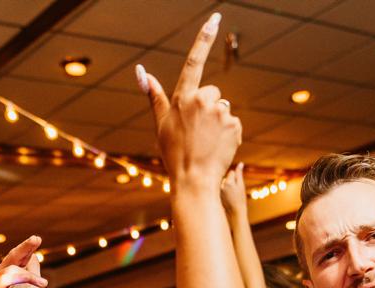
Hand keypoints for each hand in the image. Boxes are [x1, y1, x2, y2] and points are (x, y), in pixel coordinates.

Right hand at [0, 235, 48, 287]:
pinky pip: (3, 278)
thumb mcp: (36, 284)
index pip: (21, 254)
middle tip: (35, 239)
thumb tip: (33, 253)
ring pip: (11, 268)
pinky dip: (18, 279)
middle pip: (13, 255)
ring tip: (42, 284)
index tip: (37, 238)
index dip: (28, 246)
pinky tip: (34, 283)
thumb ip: (33, 268)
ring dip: (28, 275)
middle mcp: (3, 272)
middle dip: (25, 247)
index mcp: (14, 269)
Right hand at [137, 14, 240, 191]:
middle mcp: (202, 100)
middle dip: (208, 109)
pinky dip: (228, 135)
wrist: (194, 181)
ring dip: (218, 123)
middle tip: (198, 133)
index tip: (215, 18)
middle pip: (212, 94)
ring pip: (223, 110)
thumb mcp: (160, 123)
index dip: (204, 38)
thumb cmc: (174, 154)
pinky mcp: (234, 125)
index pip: (194, 61)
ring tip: (207, 143)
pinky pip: (233, 124)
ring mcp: (220, 112)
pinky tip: (218, 148)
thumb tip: (141, 71)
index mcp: (182, 98)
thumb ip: (154, 95)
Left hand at [220, 162, 246, 219]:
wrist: (235, 212)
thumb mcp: (241, 186)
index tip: (237, 187)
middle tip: (233, 192)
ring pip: (222, 182)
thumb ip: (239, 174)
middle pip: (226, 177)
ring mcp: (217, 190)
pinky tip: (226, 198)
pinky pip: (218, 188)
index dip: (236, 178)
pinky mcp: (214, 194)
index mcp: (228, 182)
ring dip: (226, 186)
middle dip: (230, 182)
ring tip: (230, 196)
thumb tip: (241, 163)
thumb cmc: (240, 199)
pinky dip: (222, 191)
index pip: (231, 172)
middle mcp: (220, 185)